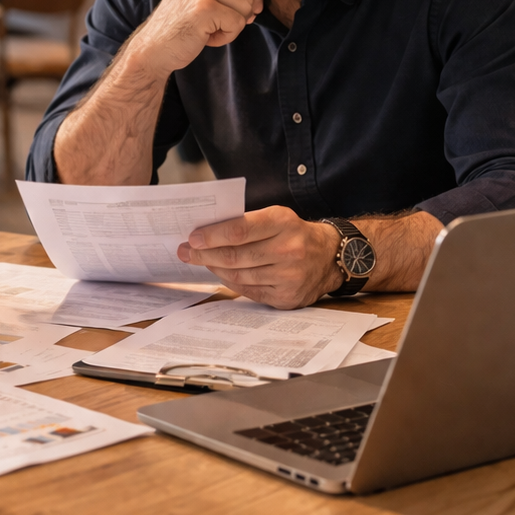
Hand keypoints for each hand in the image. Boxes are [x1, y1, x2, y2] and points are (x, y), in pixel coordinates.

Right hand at [121, 0, 264, 77]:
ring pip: (246, 6)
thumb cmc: (183, 25)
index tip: (233, 12)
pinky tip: (206, 37)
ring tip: (209, 29)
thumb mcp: (209, 0)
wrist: (154, 49)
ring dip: (233, 26)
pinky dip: (226, 37)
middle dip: (243, 10)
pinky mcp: (204, 8)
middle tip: (222, 23)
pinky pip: (237, 23)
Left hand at [177, 206, 344, 308]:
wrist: (329, 257)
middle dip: (204, 254)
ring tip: (202, 261)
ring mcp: (289, 276)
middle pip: (235, 256)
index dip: (212, 235)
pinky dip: (231, 282)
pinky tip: (221, 273)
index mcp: (283, 222)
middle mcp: (289, 249)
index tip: (192, 238)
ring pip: (239, 275)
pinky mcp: (287, 297)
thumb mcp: (277, 217)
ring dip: (215, 268)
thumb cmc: (294, 233)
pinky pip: (249, 290)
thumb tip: (206, 232)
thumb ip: (246, 222)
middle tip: (186, 252)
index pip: (239, 230)